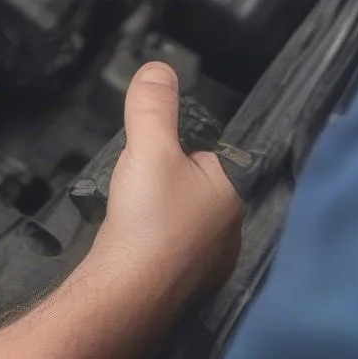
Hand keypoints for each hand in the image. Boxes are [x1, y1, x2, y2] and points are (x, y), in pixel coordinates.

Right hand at [90, 63, 244, 304]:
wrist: (125, 291)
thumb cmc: (148, 216)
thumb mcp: (149, 144)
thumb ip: (153, 105)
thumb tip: (159, 67)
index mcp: (232, 194)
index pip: (210, 154)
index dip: (178, 146)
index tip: (152, 151)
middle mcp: (230, 231)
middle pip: (193, 186)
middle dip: (165, 179)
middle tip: (136, 179)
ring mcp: (209, 264)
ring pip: (181, 219)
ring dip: (157, 210)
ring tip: (131, 206)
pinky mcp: (184, 286)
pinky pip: (169, 249)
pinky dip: (151, 240)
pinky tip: (132, 238)